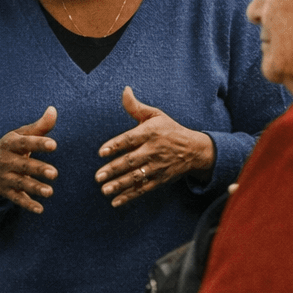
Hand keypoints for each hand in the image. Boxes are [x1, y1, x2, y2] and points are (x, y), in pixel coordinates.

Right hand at [0, 106, 57, 212]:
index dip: (38, 143)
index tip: (53, 145)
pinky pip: (16, 199)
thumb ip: (39, 126)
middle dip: (38, 169)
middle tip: (55, 173)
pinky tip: (40, 209)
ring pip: (21, 183)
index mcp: (10, 144)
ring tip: (50, 192)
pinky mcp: (6, 191)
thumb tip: (53, 110)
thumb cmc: (10, 148)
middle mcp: (6, 161)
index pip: (25, 143)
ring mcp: (5, 177)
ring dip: (35, 188)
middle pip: (24, 165)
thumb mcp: (20, 135)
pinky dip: (27, 204)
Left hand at [96, 87, 215, 207]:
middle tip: (98, 176)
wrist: (194, 149)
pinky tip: (116, 201)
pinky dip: (130, 196)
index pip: (130, 139)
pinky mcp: (160, 179)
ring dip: (120, 184)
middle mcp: (153, 150)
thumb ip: (136, 107)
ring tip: (105, 190)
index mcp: (150, 132)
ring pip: (136, 177)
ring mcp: (157, 166)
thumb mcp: (155, 115)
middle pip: (131, 161)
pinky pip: (143, 189)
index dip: (115, 145)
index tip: (101, 152)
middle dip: (114, 169)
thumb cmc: (169, 129)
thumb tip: (125, 90)